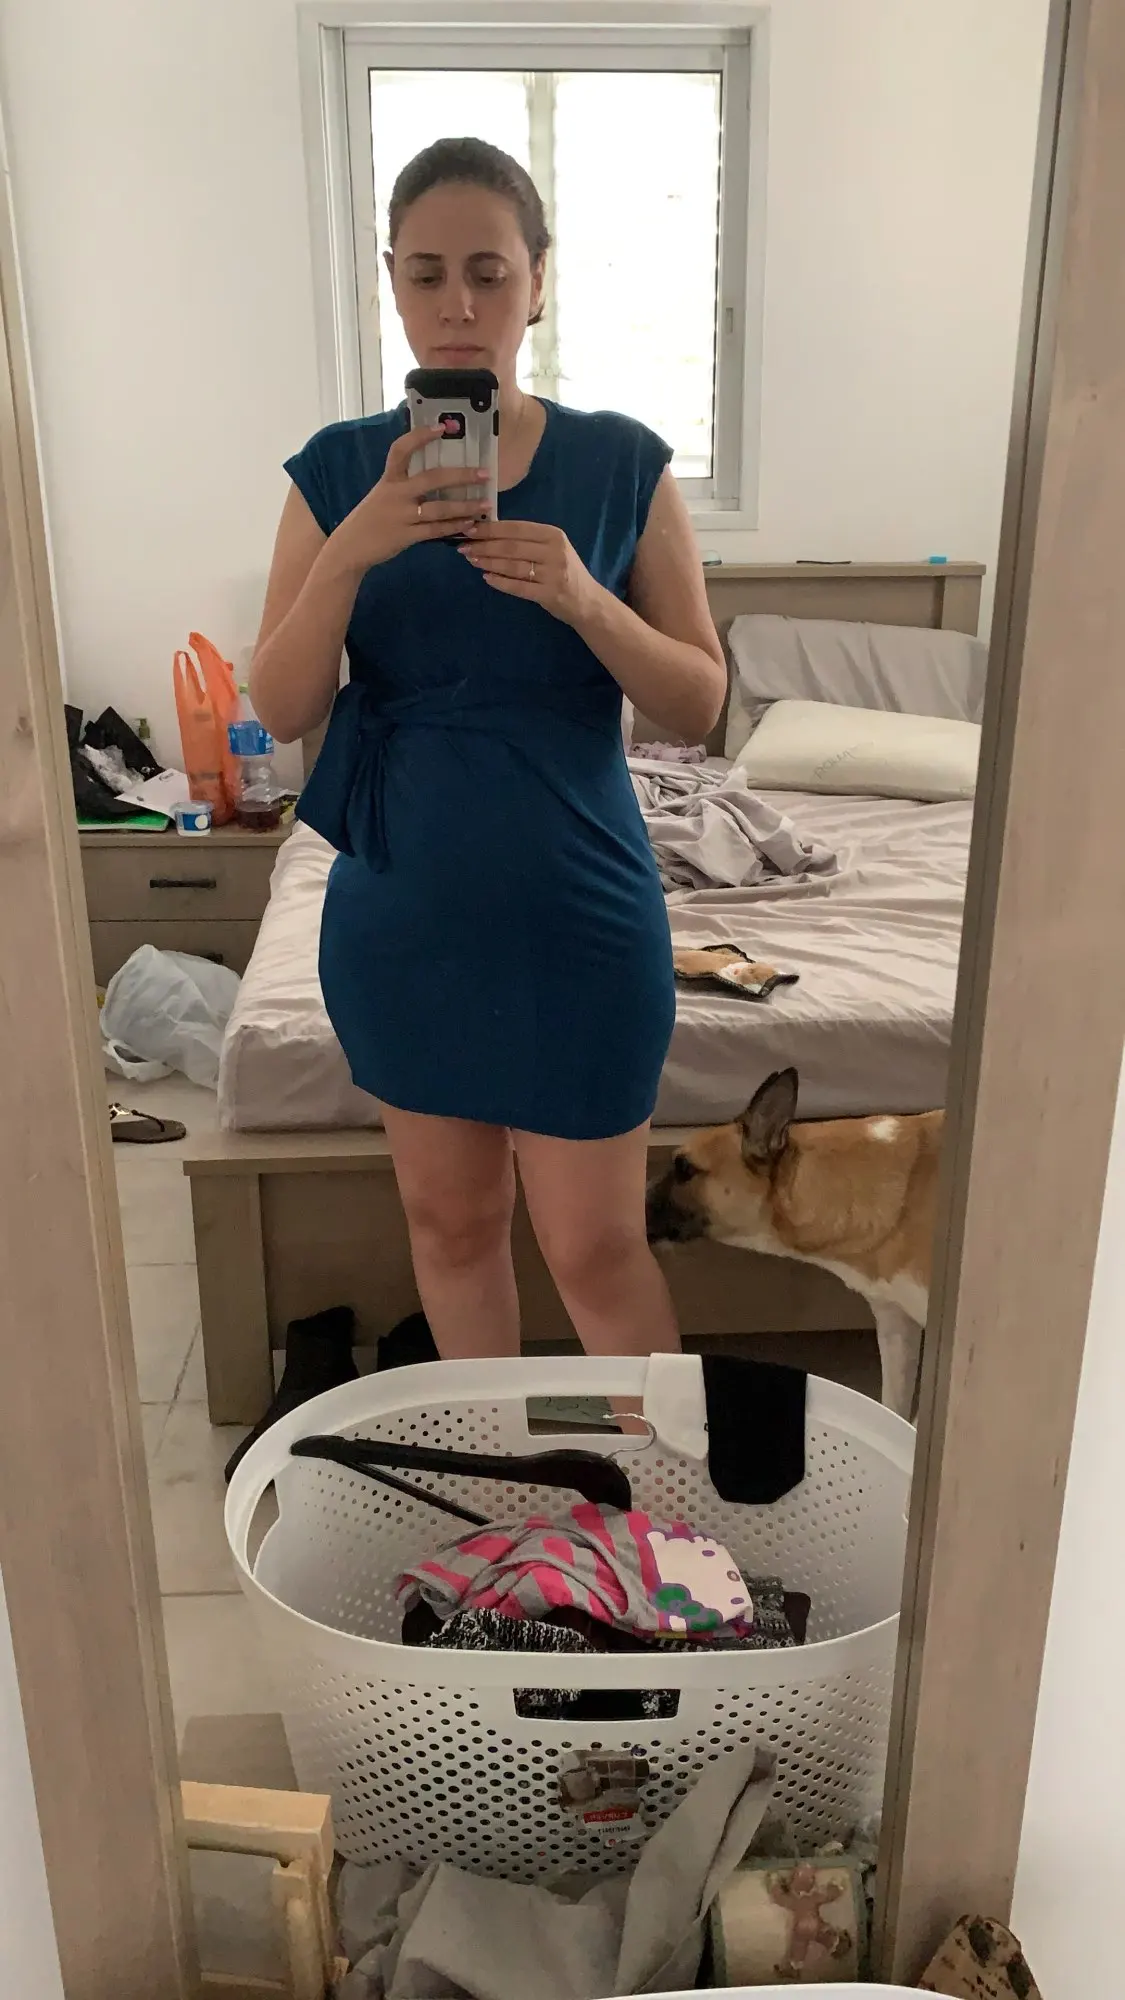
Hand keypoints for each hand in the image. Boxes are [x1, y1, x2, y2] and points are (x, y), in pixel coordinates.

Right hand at [329, 428, 493, 574]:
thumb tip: (438, 476)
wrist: (351, 547)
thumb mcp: (384, 495)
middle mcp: (395, 494)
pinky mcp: (405, 536)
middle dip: (461, 475)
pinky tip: (469, 524)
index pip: (401, 450)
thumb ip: (405, 485)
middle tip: (485, 473)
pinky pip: (435, 530)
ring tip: (486, 505)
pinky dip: (454, 527)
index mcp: (389, 479)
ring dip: (465, 506)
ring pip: (439, 508)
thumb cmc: (372, 518)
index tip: (442, 426)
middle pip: (432, 479)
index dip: (420, 436)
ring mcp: (401, 516)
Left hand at [456, 520, 601, 627]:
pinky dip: (501, 582)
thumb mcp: (552, 548)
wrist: (586, 600)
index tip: (469, 528)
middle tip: (463, 546)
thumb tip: (489, 532)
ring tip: (471, 560)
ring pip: (513, 566)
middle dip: (484, 545)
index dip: (491, 528)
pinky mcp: (549, 594)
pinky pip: (519, 587)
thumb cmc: (564, 571)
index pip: (516, 528)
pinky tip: (486, 578)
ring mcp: (553, 574)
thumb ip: (528, 540)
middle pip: (512, 546)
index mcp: (554, 535)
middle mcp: (555, 551)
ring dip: (489, 562)